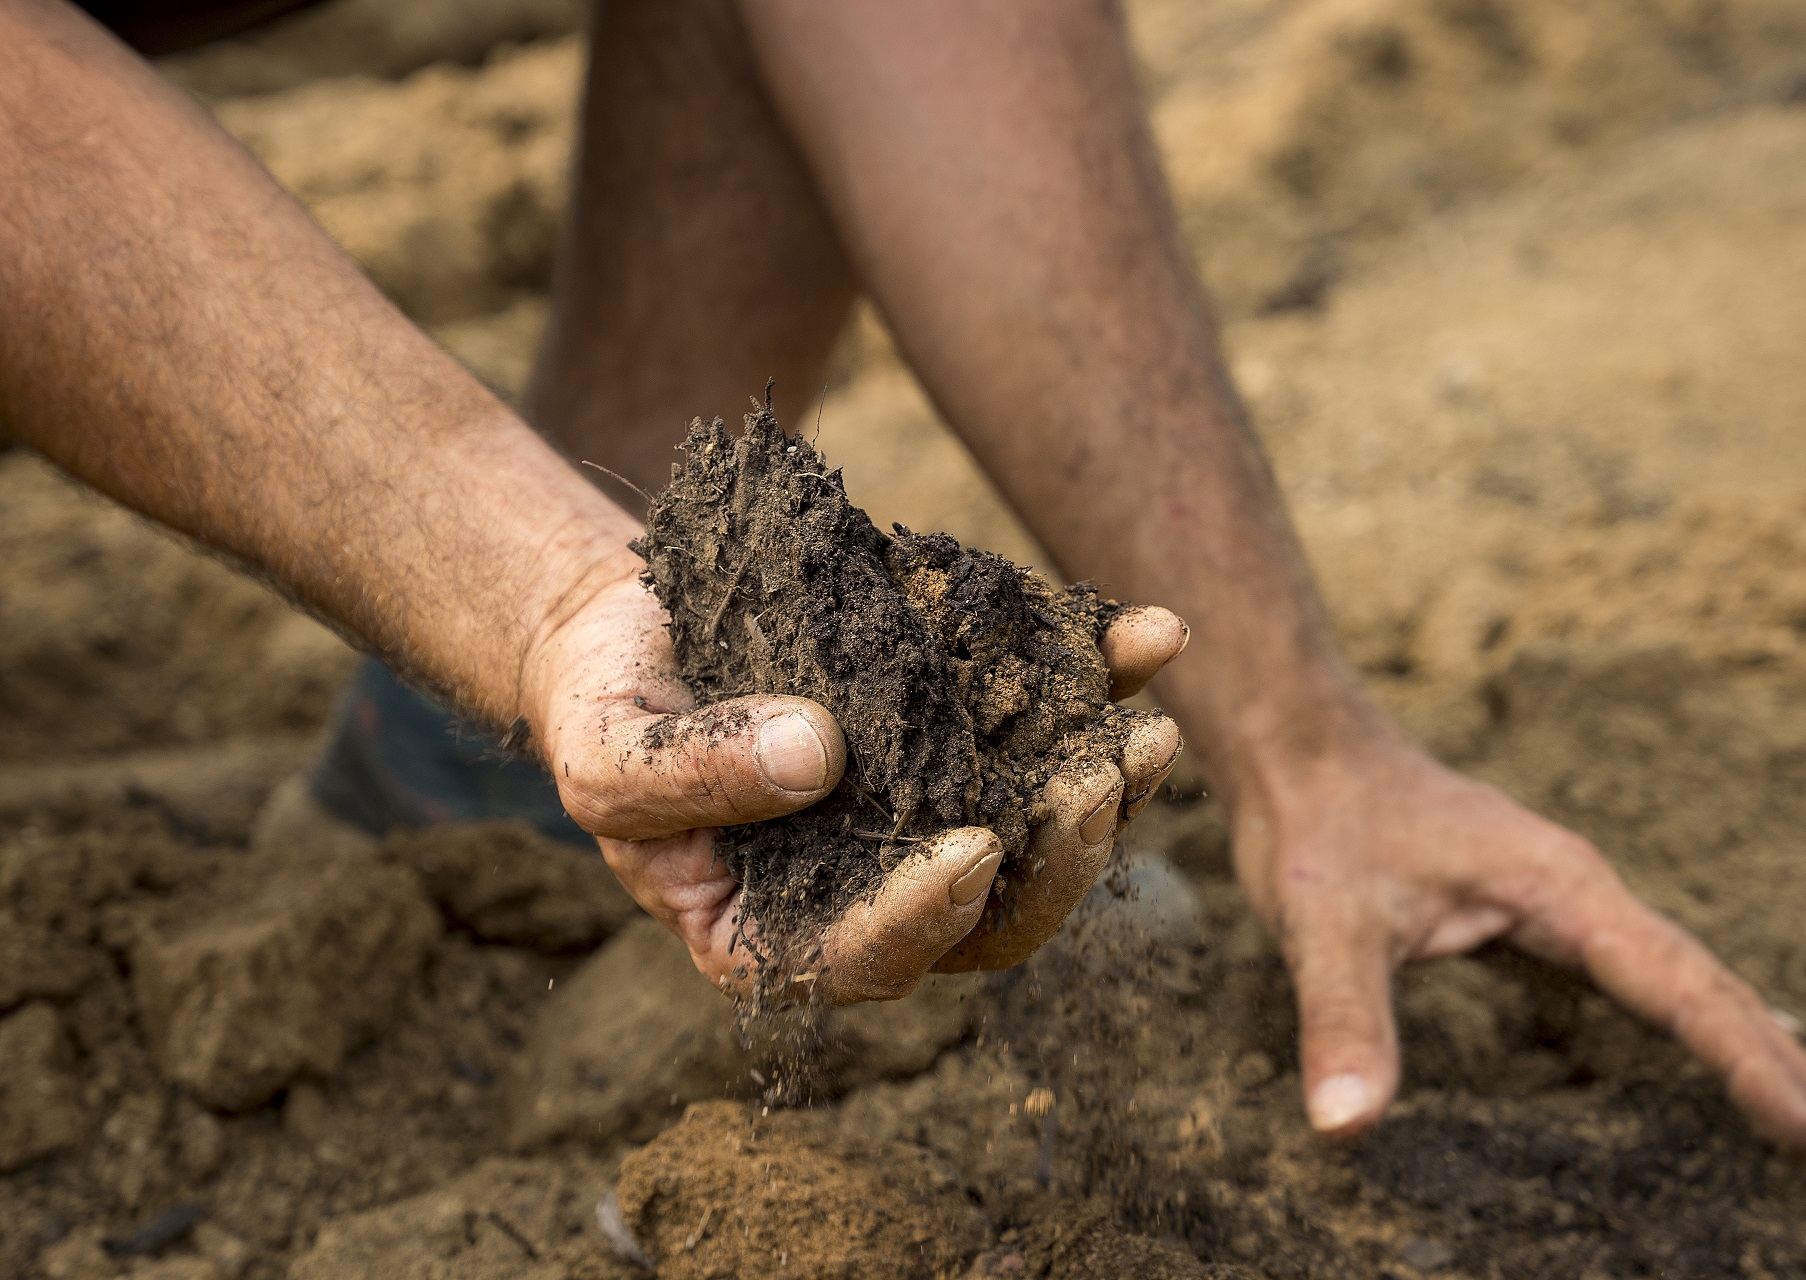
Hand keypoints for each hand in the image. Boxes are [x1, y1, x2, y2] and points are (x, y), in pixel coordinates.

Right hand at [521, 555, 1186, 1002]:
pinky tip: (1149, 636)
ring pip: (1041, 829)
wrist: (637, 629)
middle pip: (988, 915)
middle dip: (1055, 864)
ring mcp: (930, 809)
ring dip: (1108, 787)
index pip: (867, 961)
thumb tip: (814, 757)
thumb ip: (689, 773)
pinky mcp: (963, 732)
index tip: (967, 853)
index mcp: (782, 934)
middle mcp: (875, 886)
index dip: (922, 921)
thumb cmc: (606, 709)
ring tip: (1151, 730)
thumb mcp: (607, 752)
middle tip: (1096, 791)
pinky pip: (1045, 719)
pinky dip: (1100, 678)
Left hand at [1227, 706, 1805, 1174]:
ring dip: (1752, 1040)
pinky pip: (1633, 971)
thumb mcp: (1323, 925)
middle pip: (1706, 984)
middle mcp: (1576, 890)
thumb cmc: (1317, 826)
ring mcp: (1557, 895)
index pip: (1681, 989)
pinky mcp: (1527, 905)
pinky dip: (1689, 1014)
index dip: (1752, 1065)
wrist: (1298, 748)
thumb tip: (1345, 1125)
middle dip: (1784, 1066)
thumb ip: (1344, 1021)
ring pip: (1678, 976)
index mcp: (1559, 890)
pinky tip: (1710, 1035)